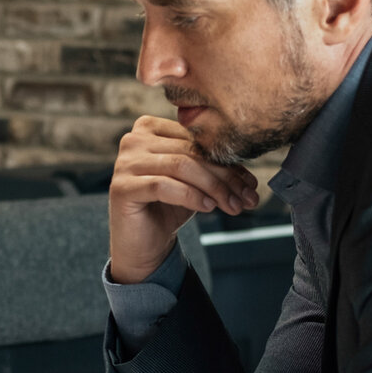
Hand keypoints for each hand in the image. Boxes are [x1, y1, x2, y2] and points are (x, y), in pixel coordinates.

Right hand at [108, 115, 260, 283]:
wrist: (143, 244)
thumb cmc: (168, 208)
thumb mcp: (194, 183)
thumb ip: (214, 169)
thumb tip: (250, 178)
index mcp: (150, 128)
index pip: (196, 140)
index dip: (227, 161)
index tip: (250, 183)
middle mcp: (134, 139)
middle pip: (190, 153)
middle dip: (224, 177)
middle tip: (247, 197)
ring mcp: (124, 162)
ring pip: (180, 167)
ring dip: (213, 187)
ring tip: (232, 206)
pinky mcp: (121, 187)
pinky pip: (163, 186)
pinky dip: (191, 196)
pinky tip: (208, 207)